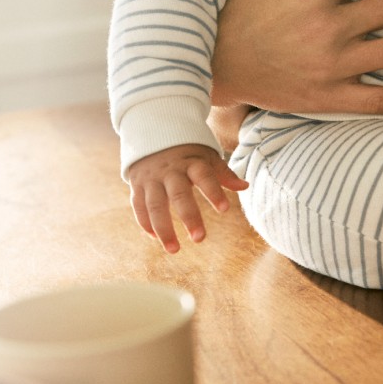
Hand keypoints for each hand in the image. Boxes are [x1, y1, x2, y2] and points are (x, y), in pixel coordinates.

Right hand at [127, 144, 248, 253]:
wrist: (152, 134)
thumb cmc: (186, 151)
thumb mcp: (206, 157)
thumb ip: (223, 173)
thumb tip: (245, 186)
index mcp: (190, 162)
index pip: (204, 176)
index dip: (213, 191)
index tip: (225, 209)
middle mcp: (170, 170)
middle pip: (179, 194)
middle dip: (189, 216)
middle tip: (200, 239)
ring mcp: (152, 177)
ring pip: (155, 204)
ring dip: (163, 228)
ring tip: (174, 249)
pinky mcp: (137, 184)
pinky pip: (138, 205)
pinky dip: (145, 222)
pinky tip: (154, 238)